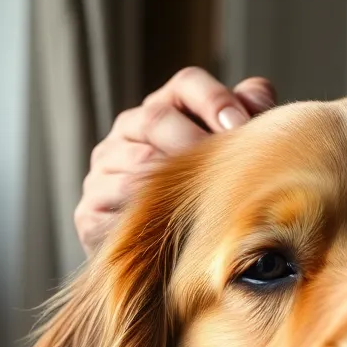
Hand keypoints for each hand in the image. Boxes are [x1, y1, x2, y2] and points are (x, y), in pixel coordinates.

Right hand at [76, 67, 275, 254]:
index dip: (215, 99)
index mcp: (165, 109)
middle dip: (195, 141)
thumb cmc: (207, 197)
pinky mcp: (88, 213)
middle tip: (227, 167)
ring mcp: (103, 171)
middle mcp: (128, 132)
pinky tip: (174, 231)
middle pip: (157, 118)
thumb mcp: (231, 154)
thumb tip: (258, 96)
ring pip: (137, 166)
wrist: (167, 263)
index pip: (187, 83)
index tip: (240, 125)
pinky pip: (114, 210)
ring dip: (174, 183)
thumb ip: (250, 116)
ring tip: (209, 202)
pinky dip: (145, 219)